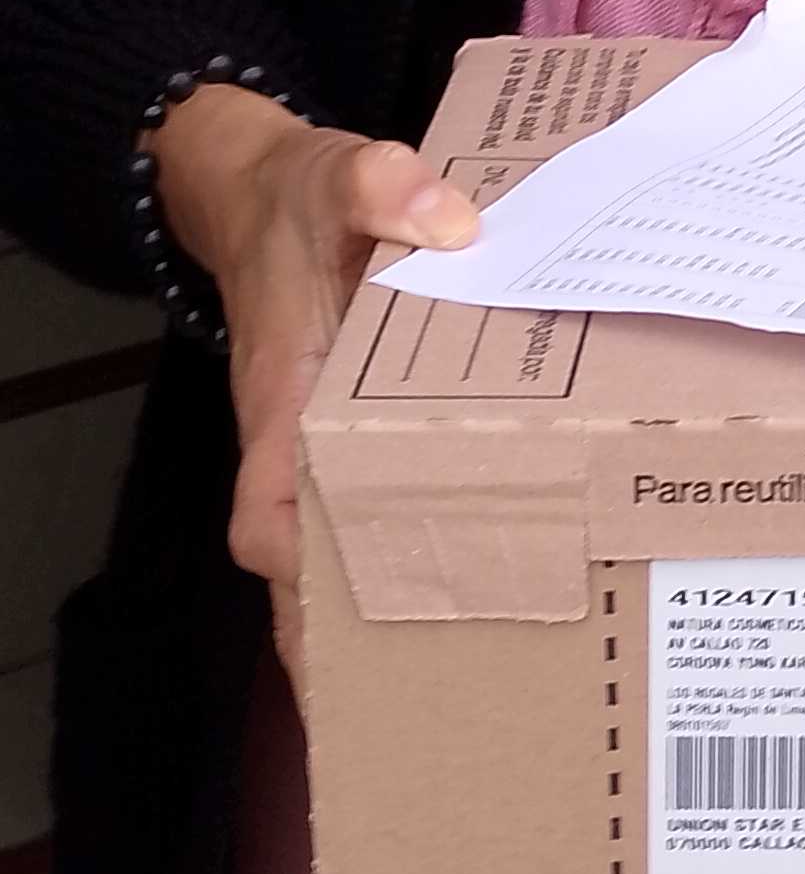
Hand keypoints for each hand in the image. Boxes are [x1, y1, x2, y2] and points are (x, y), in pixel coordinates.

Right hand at [153, 87, 478, 692]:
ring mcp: (320, 448)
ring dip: (380, 612)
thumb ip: (384, 186)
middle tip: (428, 701)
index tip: (349, 616)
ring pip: (334, 554)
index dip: (302, 572)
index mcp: (283, 395)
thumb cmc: (299, 198)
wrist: (263, 192)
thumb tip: (450, 224)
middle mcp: (295, 438)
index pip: (265, 514)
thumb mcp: (338, 171)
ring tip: (462, 683)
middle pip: (302, 569)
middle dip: (349, 638)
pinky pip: (366, 513)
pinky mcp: (351, 439)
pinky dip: (401, 556)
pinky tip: (473, 586)